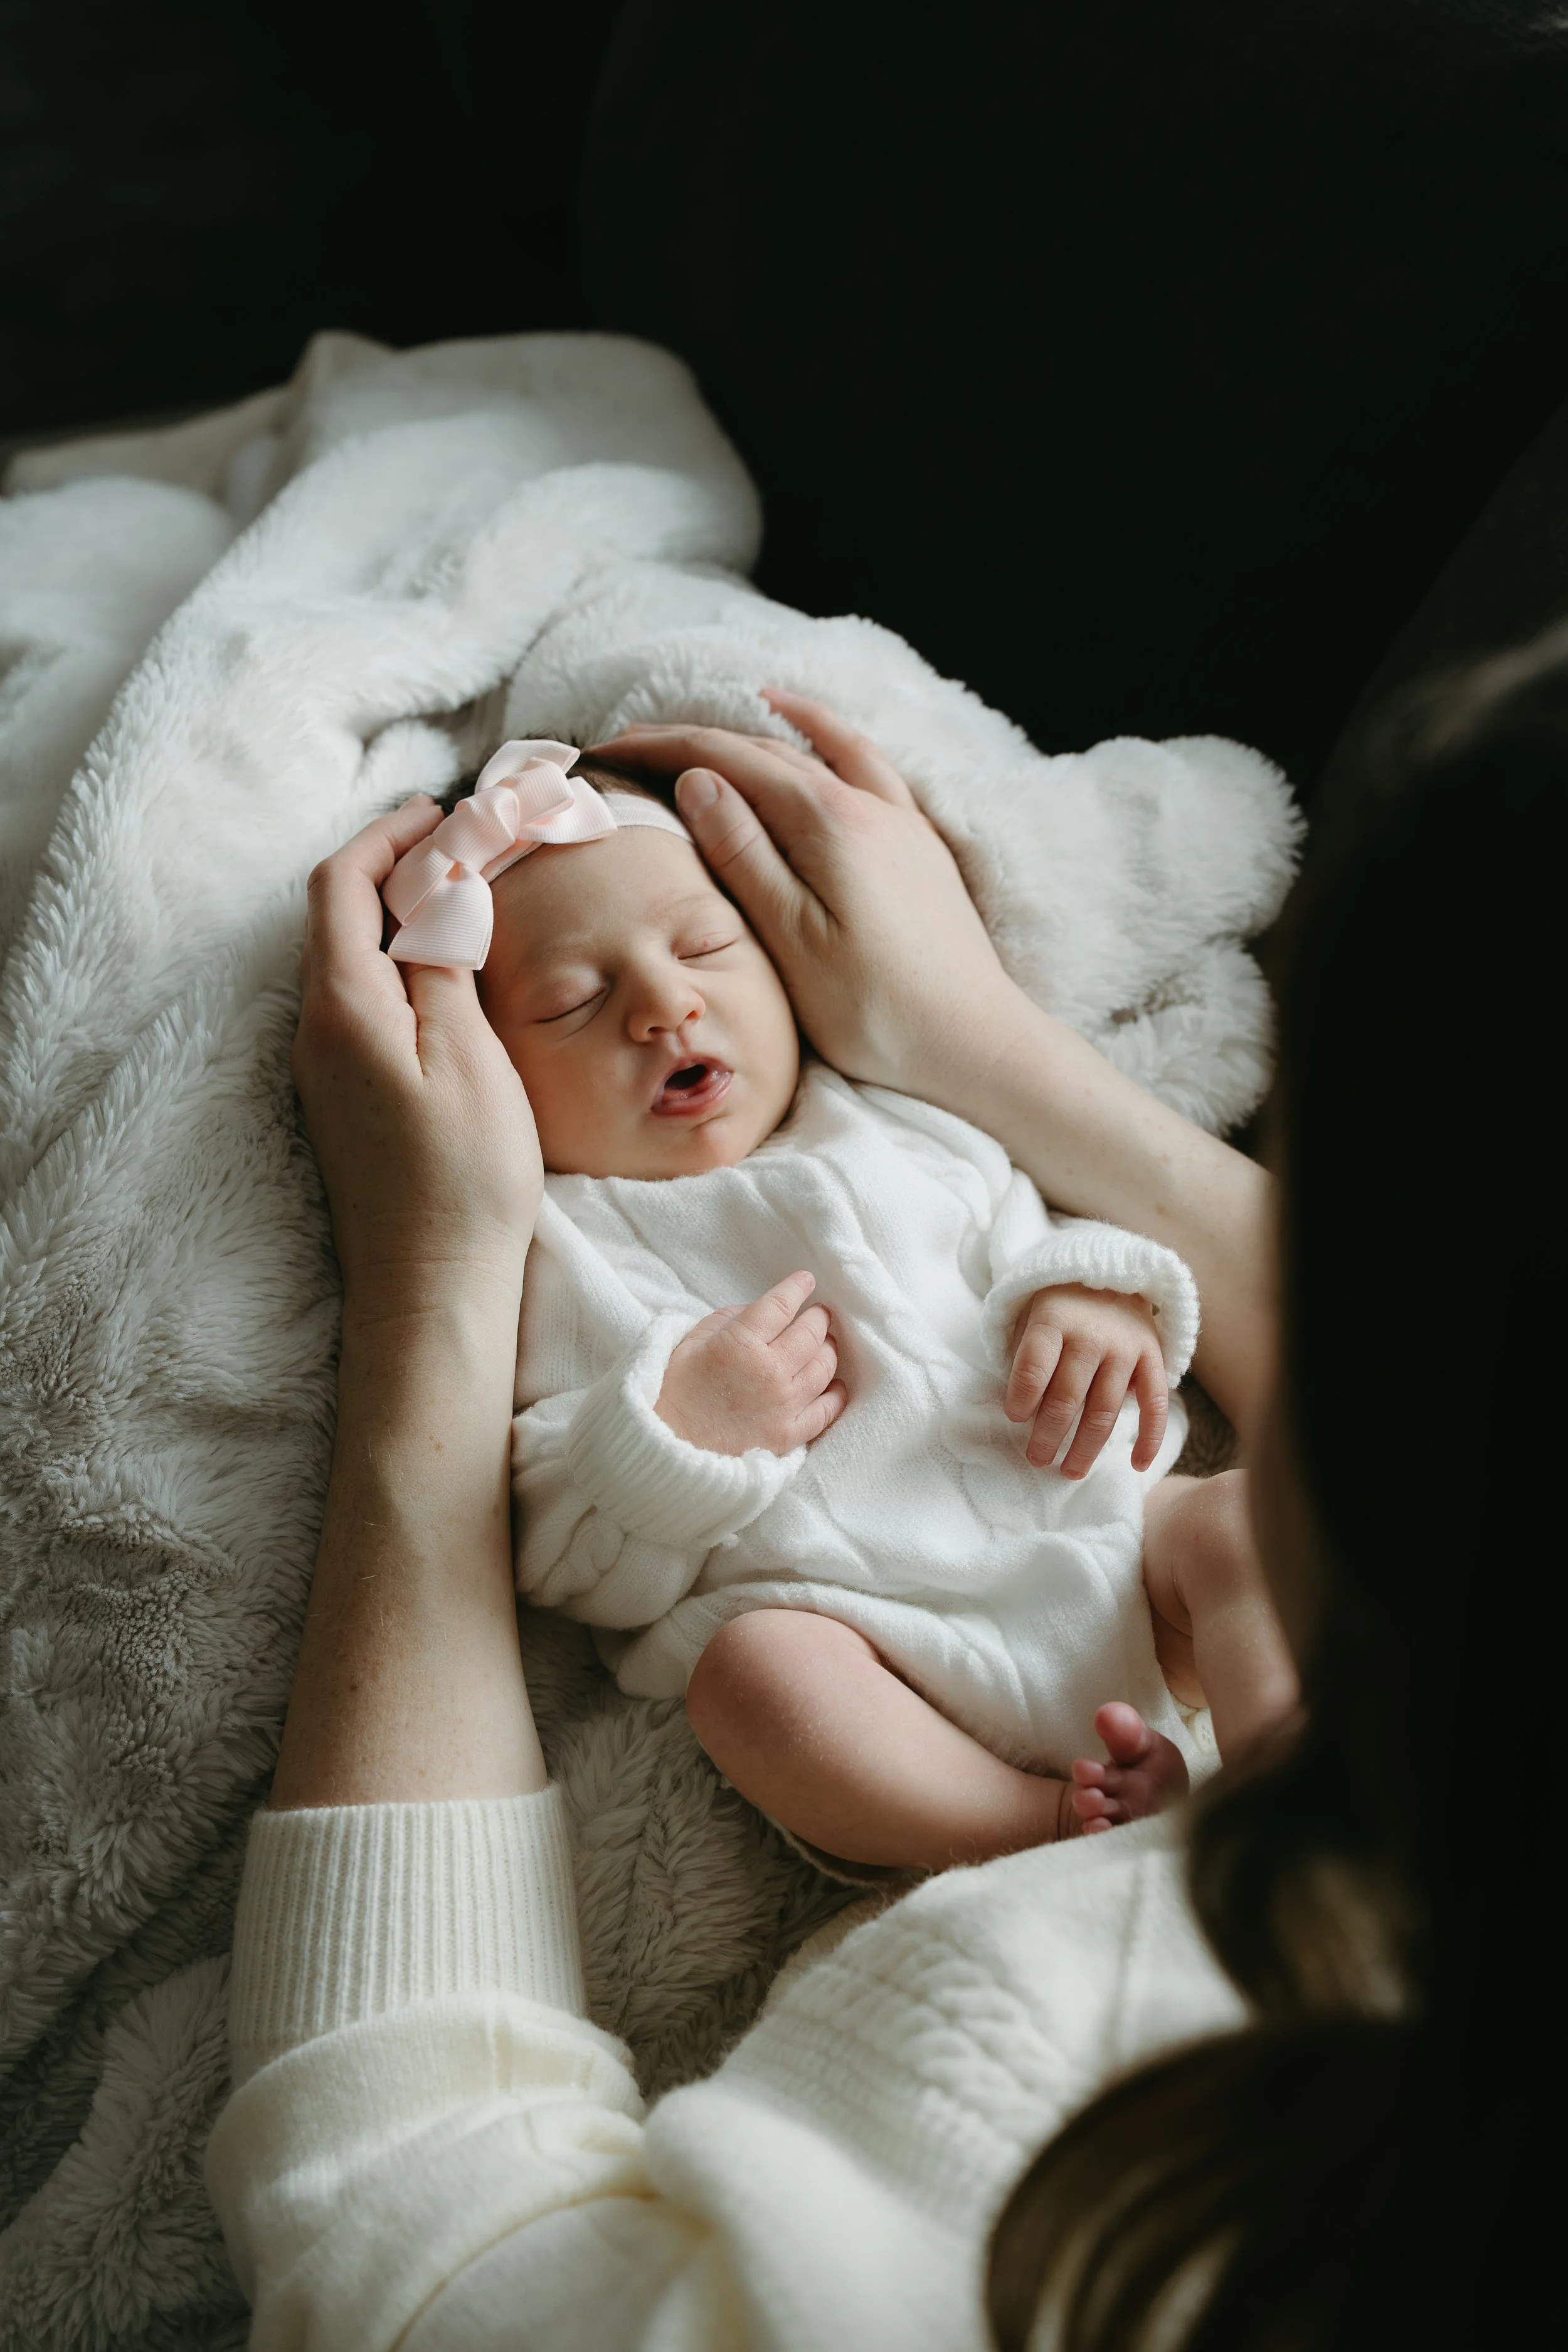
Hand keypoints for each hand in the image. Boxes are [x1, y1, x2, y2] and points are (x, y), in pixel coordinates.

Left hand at [292, 797, 543, 1311]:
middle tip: (464, 847)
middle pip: (336, 918)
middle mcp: (314, 1032)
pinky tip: (446, 977)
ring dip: (396, 917)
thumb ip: (442, 961)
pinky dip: (397, 966)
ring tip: (463, 900)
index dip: (388, 836)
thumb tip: (436, 886)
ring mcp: (324, 1070)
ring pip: (347, 961)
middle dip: (394, 868)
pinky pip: (359, 1005)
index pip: (340, 885)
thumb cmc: (461, 1178)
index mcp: (341, 1007)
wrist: (429, 1290)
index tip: (444, 811)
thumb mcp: (467, 1054)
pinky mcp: (344, 1101)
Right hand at [589, 690, 1026, 1098]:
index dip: (660, 749)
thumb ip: (743, 856)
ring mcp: (897, 819)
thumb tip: (697, 781)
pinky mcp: (916, 843)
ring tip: (701, 727)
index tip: (606, 751)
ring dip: (751, 731)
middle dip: (691, 741)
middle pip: (764, 749)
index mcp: (827, 823)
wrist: (975, 1043)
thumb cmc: (877, 1011)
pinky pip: (863, 761)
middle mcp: (866, 803)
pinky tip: (810, 729)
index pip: (726, 761)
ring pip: (812, 749)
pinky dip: (825, 733)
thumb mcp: (793, 941)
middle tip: (627, 746)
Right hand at [656, 1271, 846, 1455]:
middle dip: (818, 1318)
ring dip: (828, 1350)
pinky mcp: (788, 1435)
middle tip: (819, 1314)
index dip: (797, 1287)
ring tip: (825, 1344)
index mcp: (740, 1343)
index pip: (782, 1304)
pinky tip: (836, 1385)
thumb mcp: (693, 1339)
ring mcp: (782, 1405)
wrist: (666, 1445)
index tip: (806, 1281)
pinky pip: (826, 1411)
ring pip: (824, 1367)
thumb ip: (732, 1319)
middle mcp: (768, 1371)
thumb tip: (766, 1313)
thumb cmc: (674, 1390)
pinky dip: (836, 1395)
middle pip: (811, 1333)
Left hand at [1005, 1284, 1168, 1477]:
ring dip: (1087, 1447)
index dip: (1021, 1398)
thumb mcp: (1032, 1316)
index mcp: (1054, 1320)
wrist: (1112, 1275)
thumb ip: (1027, 1358)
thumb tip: (1025, 1415)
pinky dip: (1149, 1438)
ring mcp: (1125, 1348)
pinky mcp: (1153, 1357)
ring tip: (1070, 1472)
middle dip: (1049, 1435)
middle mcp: (1092, 1335)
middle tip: (1037, 1459)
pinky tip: (1136, 1465)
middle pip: (1067, 1397)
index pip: (1034, 1367)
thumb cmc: (1061, 1308)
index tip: (1015, 1419)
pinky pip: (1154, 1404)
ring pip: (1104, 1409)